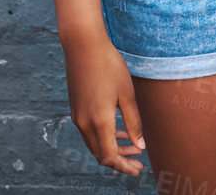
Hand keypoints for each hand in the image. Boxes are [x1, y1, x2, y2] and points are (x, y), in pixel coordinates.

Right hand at [63, 31, 146, 175]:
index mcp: (99, 122)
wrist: (83, 46)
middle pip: (101, 154)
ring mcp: (77, 116)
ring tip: (133, 145)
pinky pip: (89, 132)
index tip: (139, 169)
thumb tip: (140, 146)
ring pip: (95, 143)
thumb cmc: (108, 66)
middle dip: (120, 160)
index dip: (124, 166)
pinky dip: (104, 136)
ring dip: (113, 148)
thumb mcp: (127, 94)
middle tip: (138, 161)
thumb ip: (133, 123)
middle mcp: (84, 123)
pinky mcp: (76, 108)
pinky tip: (119, 130)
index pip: (110, 157)